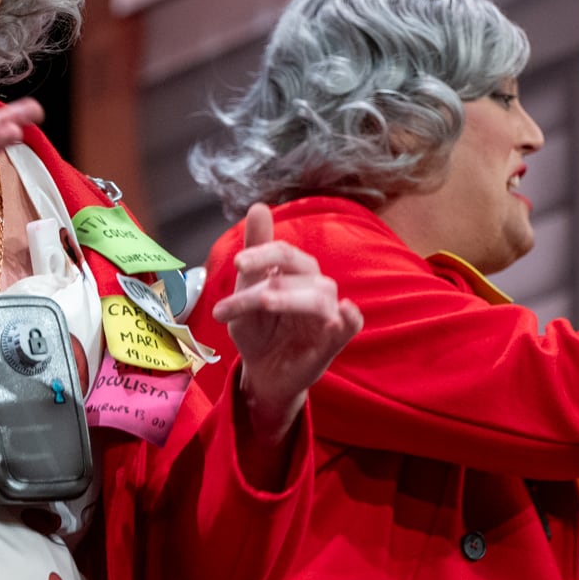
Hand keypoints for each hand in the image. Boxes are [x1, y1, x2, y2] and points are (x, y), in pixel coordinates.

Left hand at [215, 203, 362, 442]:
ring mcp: (328, 311)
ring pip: (314, 296)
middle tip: (227, 306)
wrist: (262, 373)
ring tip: (262, 304)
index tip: (237, 264)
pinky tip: (344, 310)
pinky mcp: (335, 339)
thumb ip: (254, 256)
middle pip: (296, 271)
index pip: (284, 252)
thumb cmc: (256, 330)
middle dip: (260, 285)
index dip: (262, 252)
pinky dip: (349, 316)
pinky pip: (350, 323)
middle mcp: (316, 285)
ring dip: (284, 299)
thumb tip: (259, 206)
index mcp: (296, 270)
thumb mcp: (245, 293)